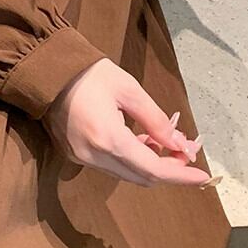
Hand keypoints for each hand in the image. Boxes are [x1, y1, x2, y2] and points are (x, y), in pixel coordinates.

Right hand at [41, 58, 218, 187]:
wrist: (45, 70)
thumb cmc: (89, 73)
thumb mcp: (129, 89)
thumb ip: (156, 120)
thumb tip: (180, 145)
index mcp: (108, 138)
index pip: (153, 170)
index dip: (181, 175)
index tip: (202, 176)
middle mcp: (94, 156)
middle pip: (141, 178)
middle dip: (168, 170)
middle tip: (186, 153)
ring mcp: (81, 158)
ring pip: (126, 174)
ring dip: (149, 165)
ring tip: (164, 144)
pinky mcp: (74, 154)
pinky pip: (110, 166)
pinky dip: (130, 160)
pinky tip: (140, 142)